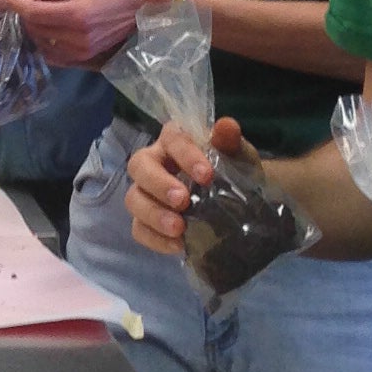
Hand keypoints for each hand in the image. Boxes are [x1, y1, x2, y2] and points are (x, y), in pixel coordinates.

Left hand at [0, 0, 167, 67]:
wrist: (150, 8)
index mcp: (75, 16)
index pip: (29, 10)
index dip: (8, 0)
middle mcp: (74, 40)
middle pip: (30, 26)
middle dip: (12, 10)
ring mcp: (78, 54)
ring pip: (37, 39)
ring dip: (25, 23)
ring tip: (16, 6)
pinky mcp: (82, 61)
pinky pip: (49, 51)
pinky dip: (39, 36)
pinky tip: (37, 23)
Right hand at [124, 117, 254, 253]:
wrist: (236, 201)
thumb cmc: (231, 170)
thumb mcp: (237, 155)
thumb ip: (230, 141)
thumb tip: (225, 127)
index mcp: (173, 141)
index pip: (171, 139)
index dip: (185, 155)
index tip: (207, 175)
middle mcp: (153, 163)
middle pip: (139, 167)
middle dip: (159, 184)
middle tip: (183, 201)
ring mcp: (145, 193)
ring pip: (134, 199)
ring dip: (154, 214)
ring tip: (179, 228)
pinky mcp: (145, 220)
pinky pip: (138, 229)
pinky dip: (155, 239)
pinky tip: (178, 244)